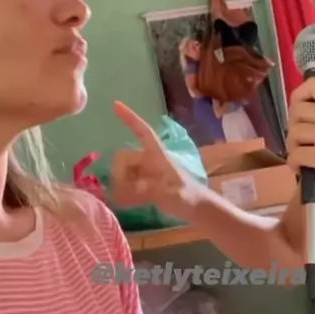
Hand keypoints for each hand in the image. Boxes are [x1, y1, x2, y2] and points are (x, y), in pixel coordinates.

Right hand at [111, 102, 203, 219]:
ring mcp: (148, 172)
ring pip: (124, 173)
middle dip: (119, 174)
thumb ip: (156, 190)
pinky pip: (127, 185)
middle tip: (122, 193)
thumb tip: (138, 186)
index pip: (143, 132)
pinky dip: (123, 193)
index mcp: (158, 156)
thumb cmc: (189, 197)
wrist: (199, 209)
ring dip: (121, 186)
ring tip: (123, 201)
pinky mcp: (146, 184)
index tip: (116, 105)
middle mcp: (150, 160)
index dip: (130, 118)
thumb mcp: (174, 194)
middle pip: (125, 159)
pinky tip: (123, 204)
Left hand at [286, 78, 314, 213]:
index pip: (313, 84)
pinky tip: (302, 168)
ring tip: (302, 155)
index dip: (298, 96)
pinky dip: (293, 163)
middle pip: (298, 110)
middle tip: (300, 141)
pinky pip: (295, 153)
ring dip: (292, 146)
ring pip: (294, 132)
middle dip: (292, 127)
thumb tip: (296, 105)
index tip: (298, 113)